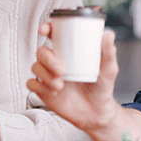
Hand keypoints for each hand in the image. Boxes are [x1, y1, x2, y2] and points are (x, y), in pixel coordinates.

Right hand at [26, 23, 122, 139]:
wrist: (96, 112)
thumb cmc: (101, 88)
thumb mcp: (108, 69)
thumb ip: (109, 52)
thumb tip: (108, 35)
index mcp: (69, 52)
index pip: (53, 35)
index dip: (46, 28)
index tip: (45, 30)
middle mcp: (56, 62)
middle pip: (41, 51)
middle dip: (48, 59)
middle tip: (62, 69)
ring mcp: (48, 75)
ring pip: (35, 67)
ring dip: (46, 75)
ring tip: (60, 85)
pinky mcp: (43, 90)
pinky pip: (32, 84)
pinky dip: (40, 87)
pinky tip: (54, 91)